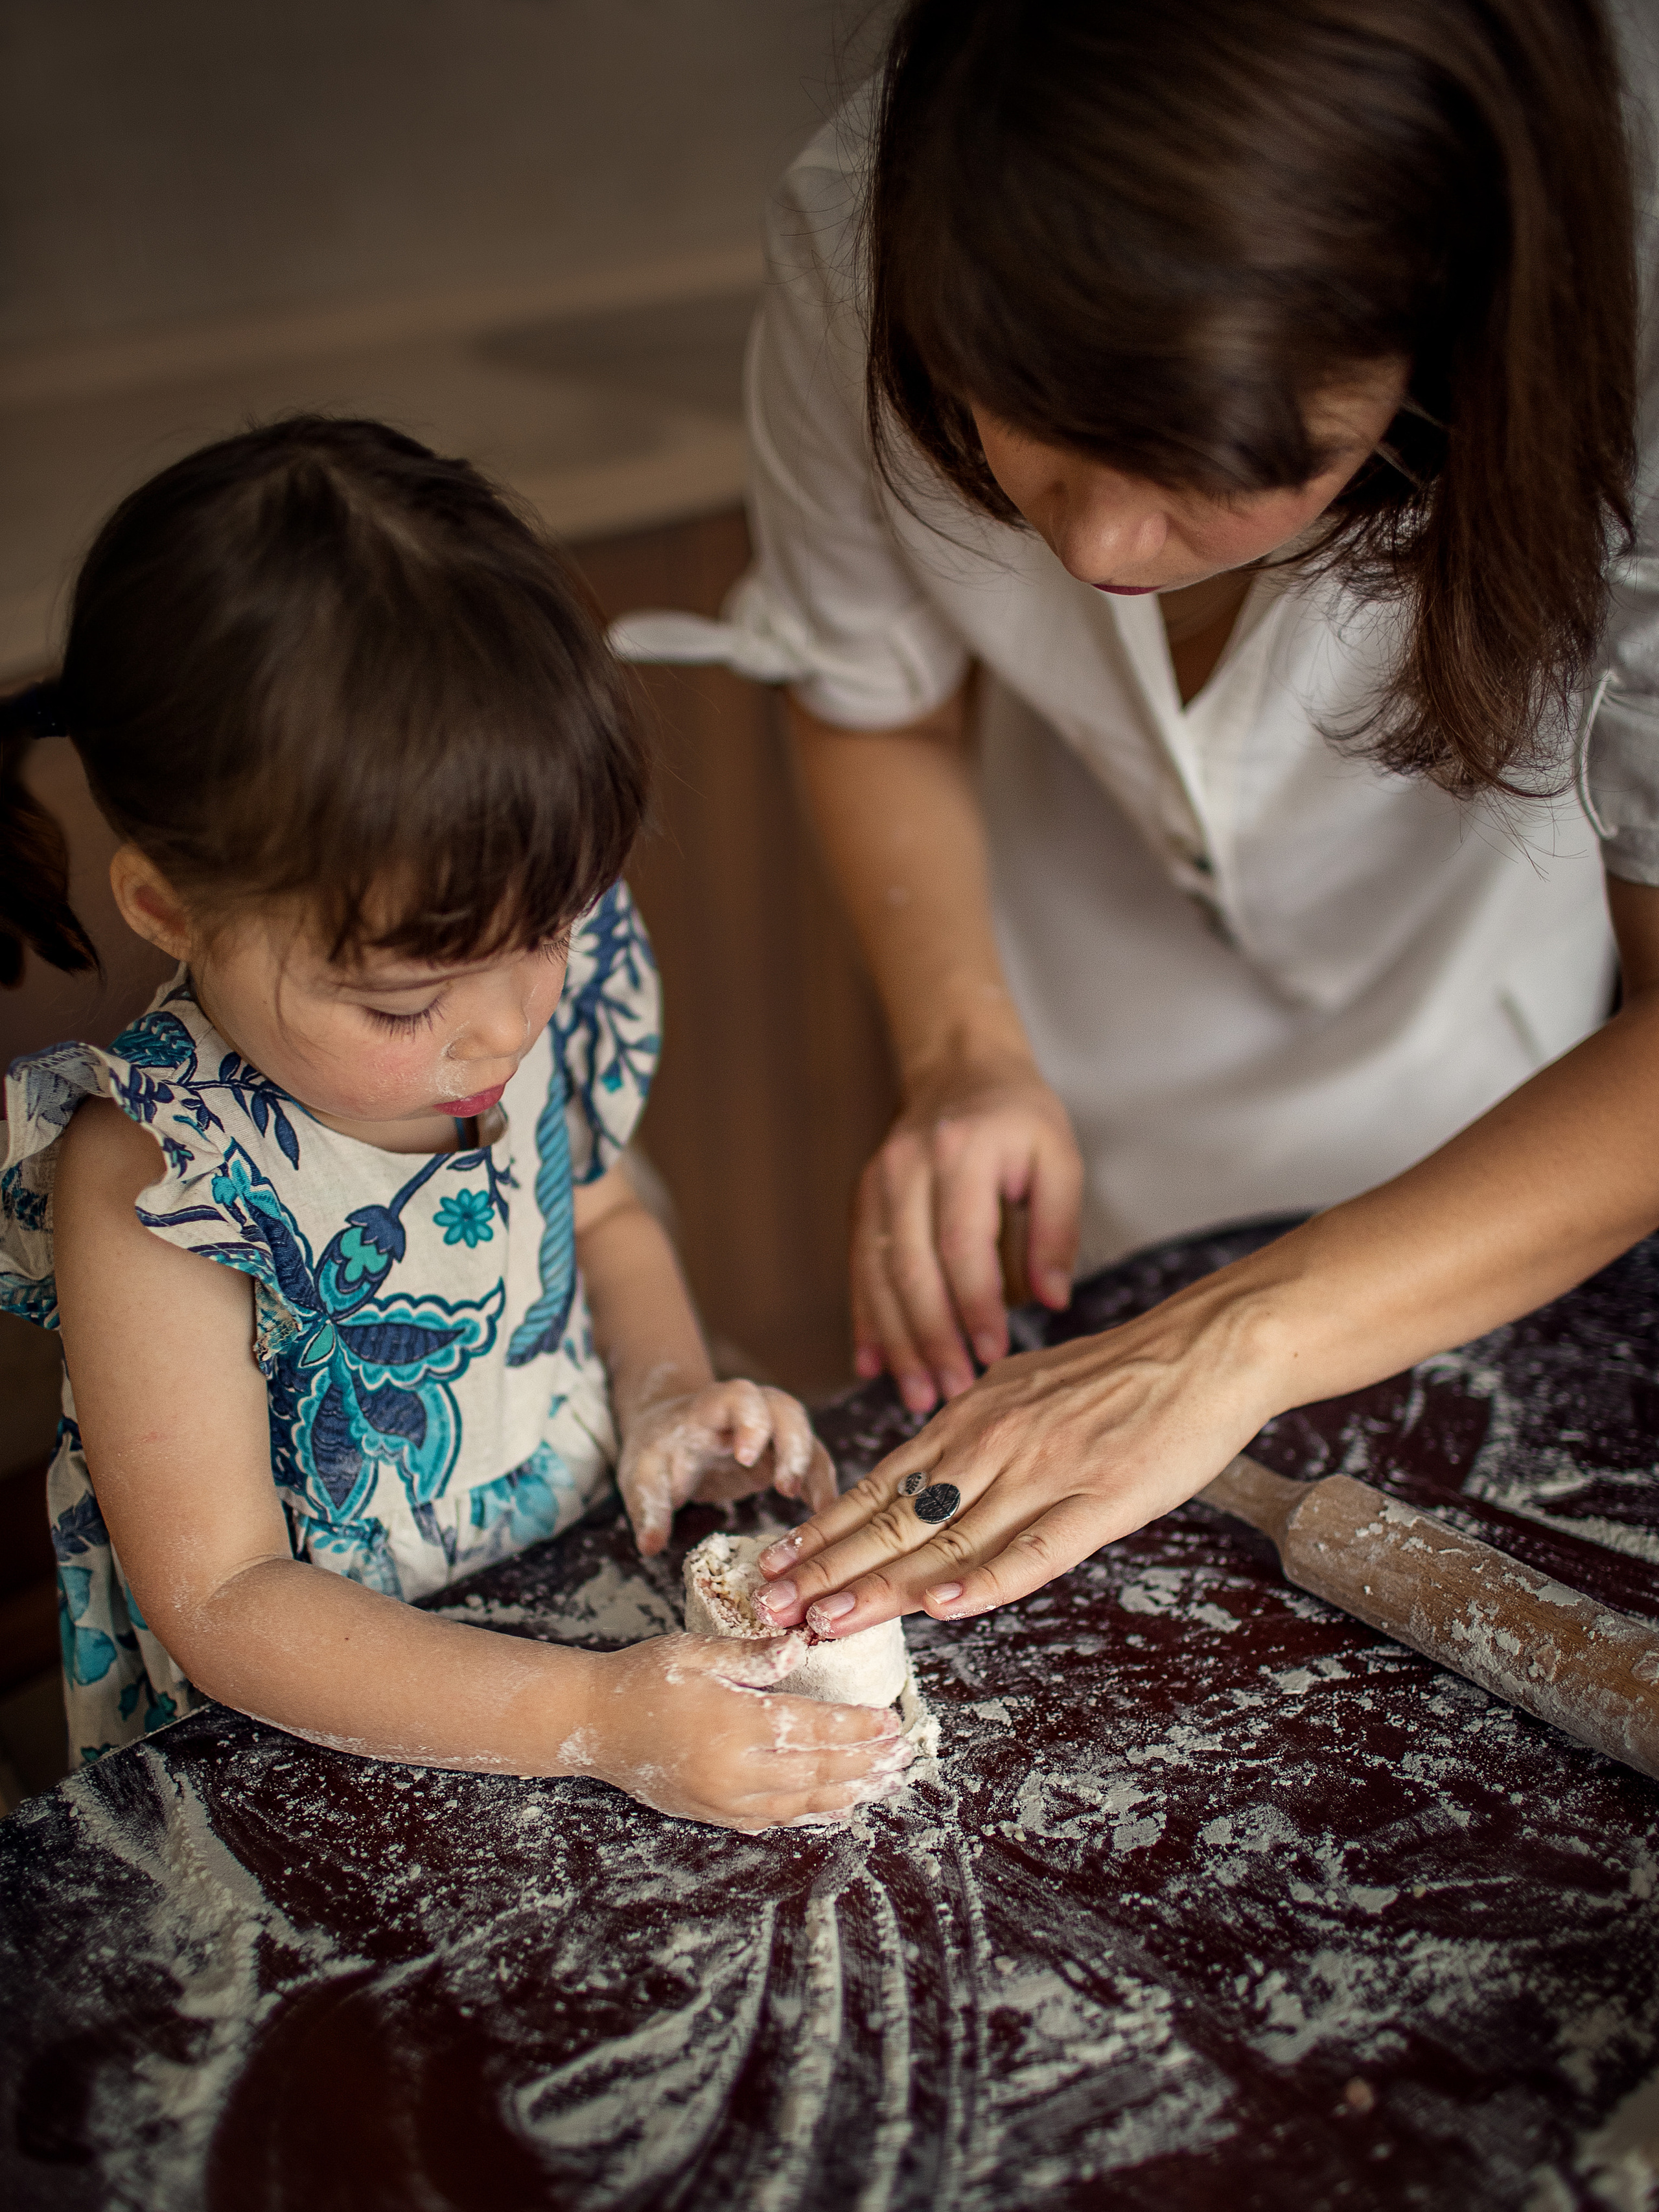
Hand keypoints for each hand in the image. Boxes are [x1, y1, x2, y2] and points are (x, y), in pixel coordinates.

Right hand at [569, 1632, 914, 1828]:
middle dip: (864, 1765)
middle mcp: (734, 1770)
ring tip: (884, 1785)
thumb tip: (802, 1646)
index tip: (891, 1722)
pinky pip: (772, 1821)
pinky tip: (834, 1808)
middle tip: (903, 1758)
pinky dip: (810, 1815)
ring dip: (848, 1794)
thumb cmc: (643, 1677)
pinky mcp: (711, 1814)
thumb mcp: (696, 1653)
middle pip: (816, 1772)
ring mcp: (723, 1799)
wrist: (590, 1722)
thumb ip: (752, 1655)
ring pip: (800, 1803)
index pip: (813, 1728)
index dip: (857, 1727)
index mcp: (734, 1724)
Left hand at [617, 1379, 837, 1554]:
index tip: (744, 1456)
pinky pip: (812, 1458)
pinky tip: (824, 1511)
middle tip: (786, 1487)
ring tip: (817, 1506)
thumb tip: (649, 1546)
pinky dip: (821, 1482)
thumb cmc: (658, 1451)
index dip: (749, 1421)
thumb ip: (647, 1507)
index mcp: (711, 1408)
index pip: (738, 1397)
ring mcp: (771, 1427)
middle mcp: (750, 1409)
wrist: (671, 1431)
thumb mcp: (642, 1476)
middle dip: (792, 1445)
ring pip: (806, 1432)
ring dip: (813, 1467)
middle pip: (784, 1409)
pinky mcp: (783, 1450)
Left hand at [751, 1270, 1282, 1636]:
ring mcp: (1047, 1473)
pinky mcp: (1103, 1501)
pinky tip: (948, 1609)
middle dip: (828, 1568)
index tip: (774, 1564)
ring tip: (824, 1619)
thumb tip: (921, 1474)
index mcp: (973, 1417)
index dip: (826, 1529)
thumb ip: (972, 1433)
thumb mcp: (1023, 1388)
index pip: (881, 1484)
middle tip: (770, 1607)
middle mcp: (995, 1444)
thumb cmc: (1119, 1373)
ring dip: (882, 1586)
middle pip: (898, 1519)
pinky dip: (989, 1580)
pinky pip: (1037, 1549)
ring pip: (950, 1540)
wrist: (1205, 1348)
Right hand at [853, 1044, 1082, 1413]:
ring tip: (920, 1395)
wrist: (959, 1069)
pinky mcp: (862, 1202)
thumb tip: (1053, 1302)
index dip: (974, 1306)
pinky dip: (866, 1320)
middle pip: (911, 1269)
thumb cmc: (1019, 1119)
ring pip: (878, 1277)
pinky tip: (872, 1365)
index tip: (993, 1354)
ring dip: (897, 1343)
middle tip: (953, 1393)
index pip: (961, 1244)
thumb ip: (1057, 1228)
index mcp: (960, 1153)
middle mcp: (905, 1168)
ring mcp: (875, 1185)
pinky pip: (859, 1269)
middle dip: (931, 1339)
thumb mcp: (1058, 1159)